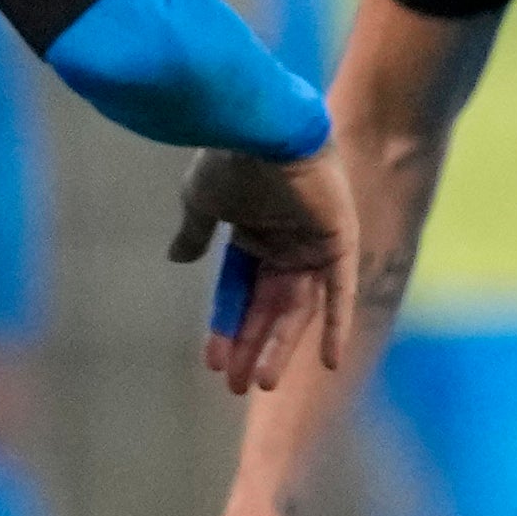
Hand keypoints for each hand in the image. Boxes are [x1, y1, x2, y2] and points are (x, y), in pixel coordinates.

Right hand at [172, 144, 357, 395]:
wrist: (260, 128)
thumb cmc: (229, 159)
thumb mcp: (201, 202)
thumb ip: (194, 232)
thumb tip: (175, 258)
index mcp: (253, 235)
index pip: (238, 293)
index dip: (226, 326)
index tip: (213, 363)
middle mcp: (286, 245)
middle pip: (268, 308)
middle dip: (251, 346)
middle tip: (236, 387)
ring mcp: (314, 246)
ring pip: (299, 309)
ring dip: (281, 346)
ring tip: (262, 383)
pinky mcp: (341, 244)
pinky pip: (341, 293)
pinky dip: (336, 326)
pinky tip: (329, 363)